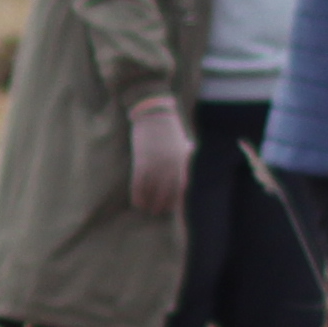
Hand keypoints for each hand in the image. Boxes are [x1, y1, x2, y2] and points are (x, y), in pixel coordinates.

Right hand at [127, 96, 192, 219]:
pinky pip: (139, 185)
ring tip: (145, 209)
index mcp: (182, 163)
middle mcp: (171, 167)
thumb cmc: (169, 128)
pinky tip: (136, 202)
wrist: (155, 115)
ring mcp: (156, 166)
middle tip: (156, 211)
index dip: (174, 201)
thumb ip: (186, 152)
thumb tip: (191, 152)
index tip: (169, 208)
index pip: (180, 189)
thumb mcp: (182, 142)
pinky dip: (138, 196)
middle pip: (166, 194)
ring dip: (148, 203)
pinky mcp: (142, 162)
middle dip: (161, 205)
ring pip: (152, 192)